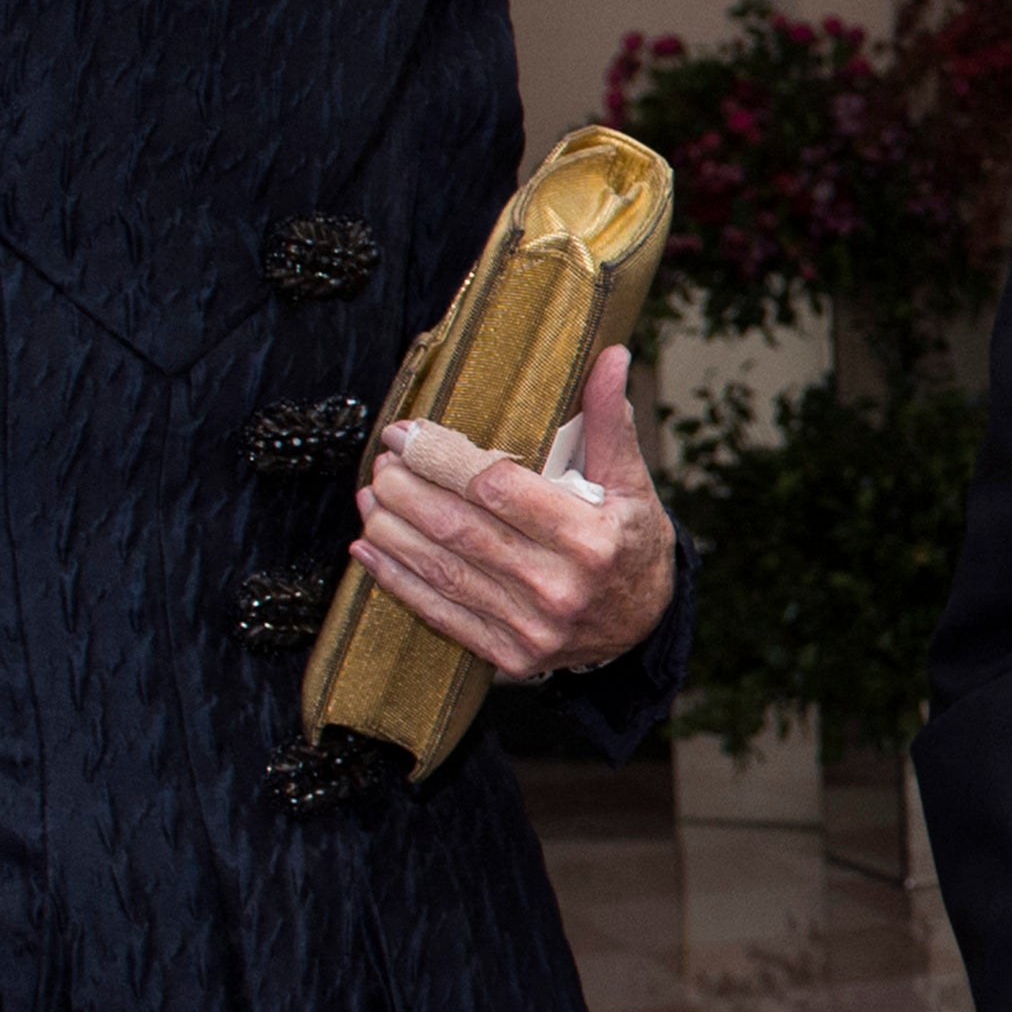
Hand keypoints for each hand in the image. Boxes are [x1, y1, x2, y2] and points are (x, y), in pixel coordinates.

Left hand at [350, 345, 678, 681]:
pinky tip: (368, 551)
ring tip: (369, 496)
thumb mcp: (633, 484)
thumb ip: (610, 423)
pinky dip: (396, 581)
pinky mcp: (508, 655)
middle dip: (407, 490)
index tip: (409, 434)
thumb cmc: (632, 544)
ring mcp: (531, 628)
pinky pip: (441, 614)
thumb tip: (610, 356)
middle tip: (382, 462)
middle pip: (460, 529)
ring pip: (442, 570)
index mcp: (591, 539)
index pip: (499, 488)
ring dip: (392, 531)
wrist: (643, 628)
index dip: (444, 457)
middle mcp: (559, 587)